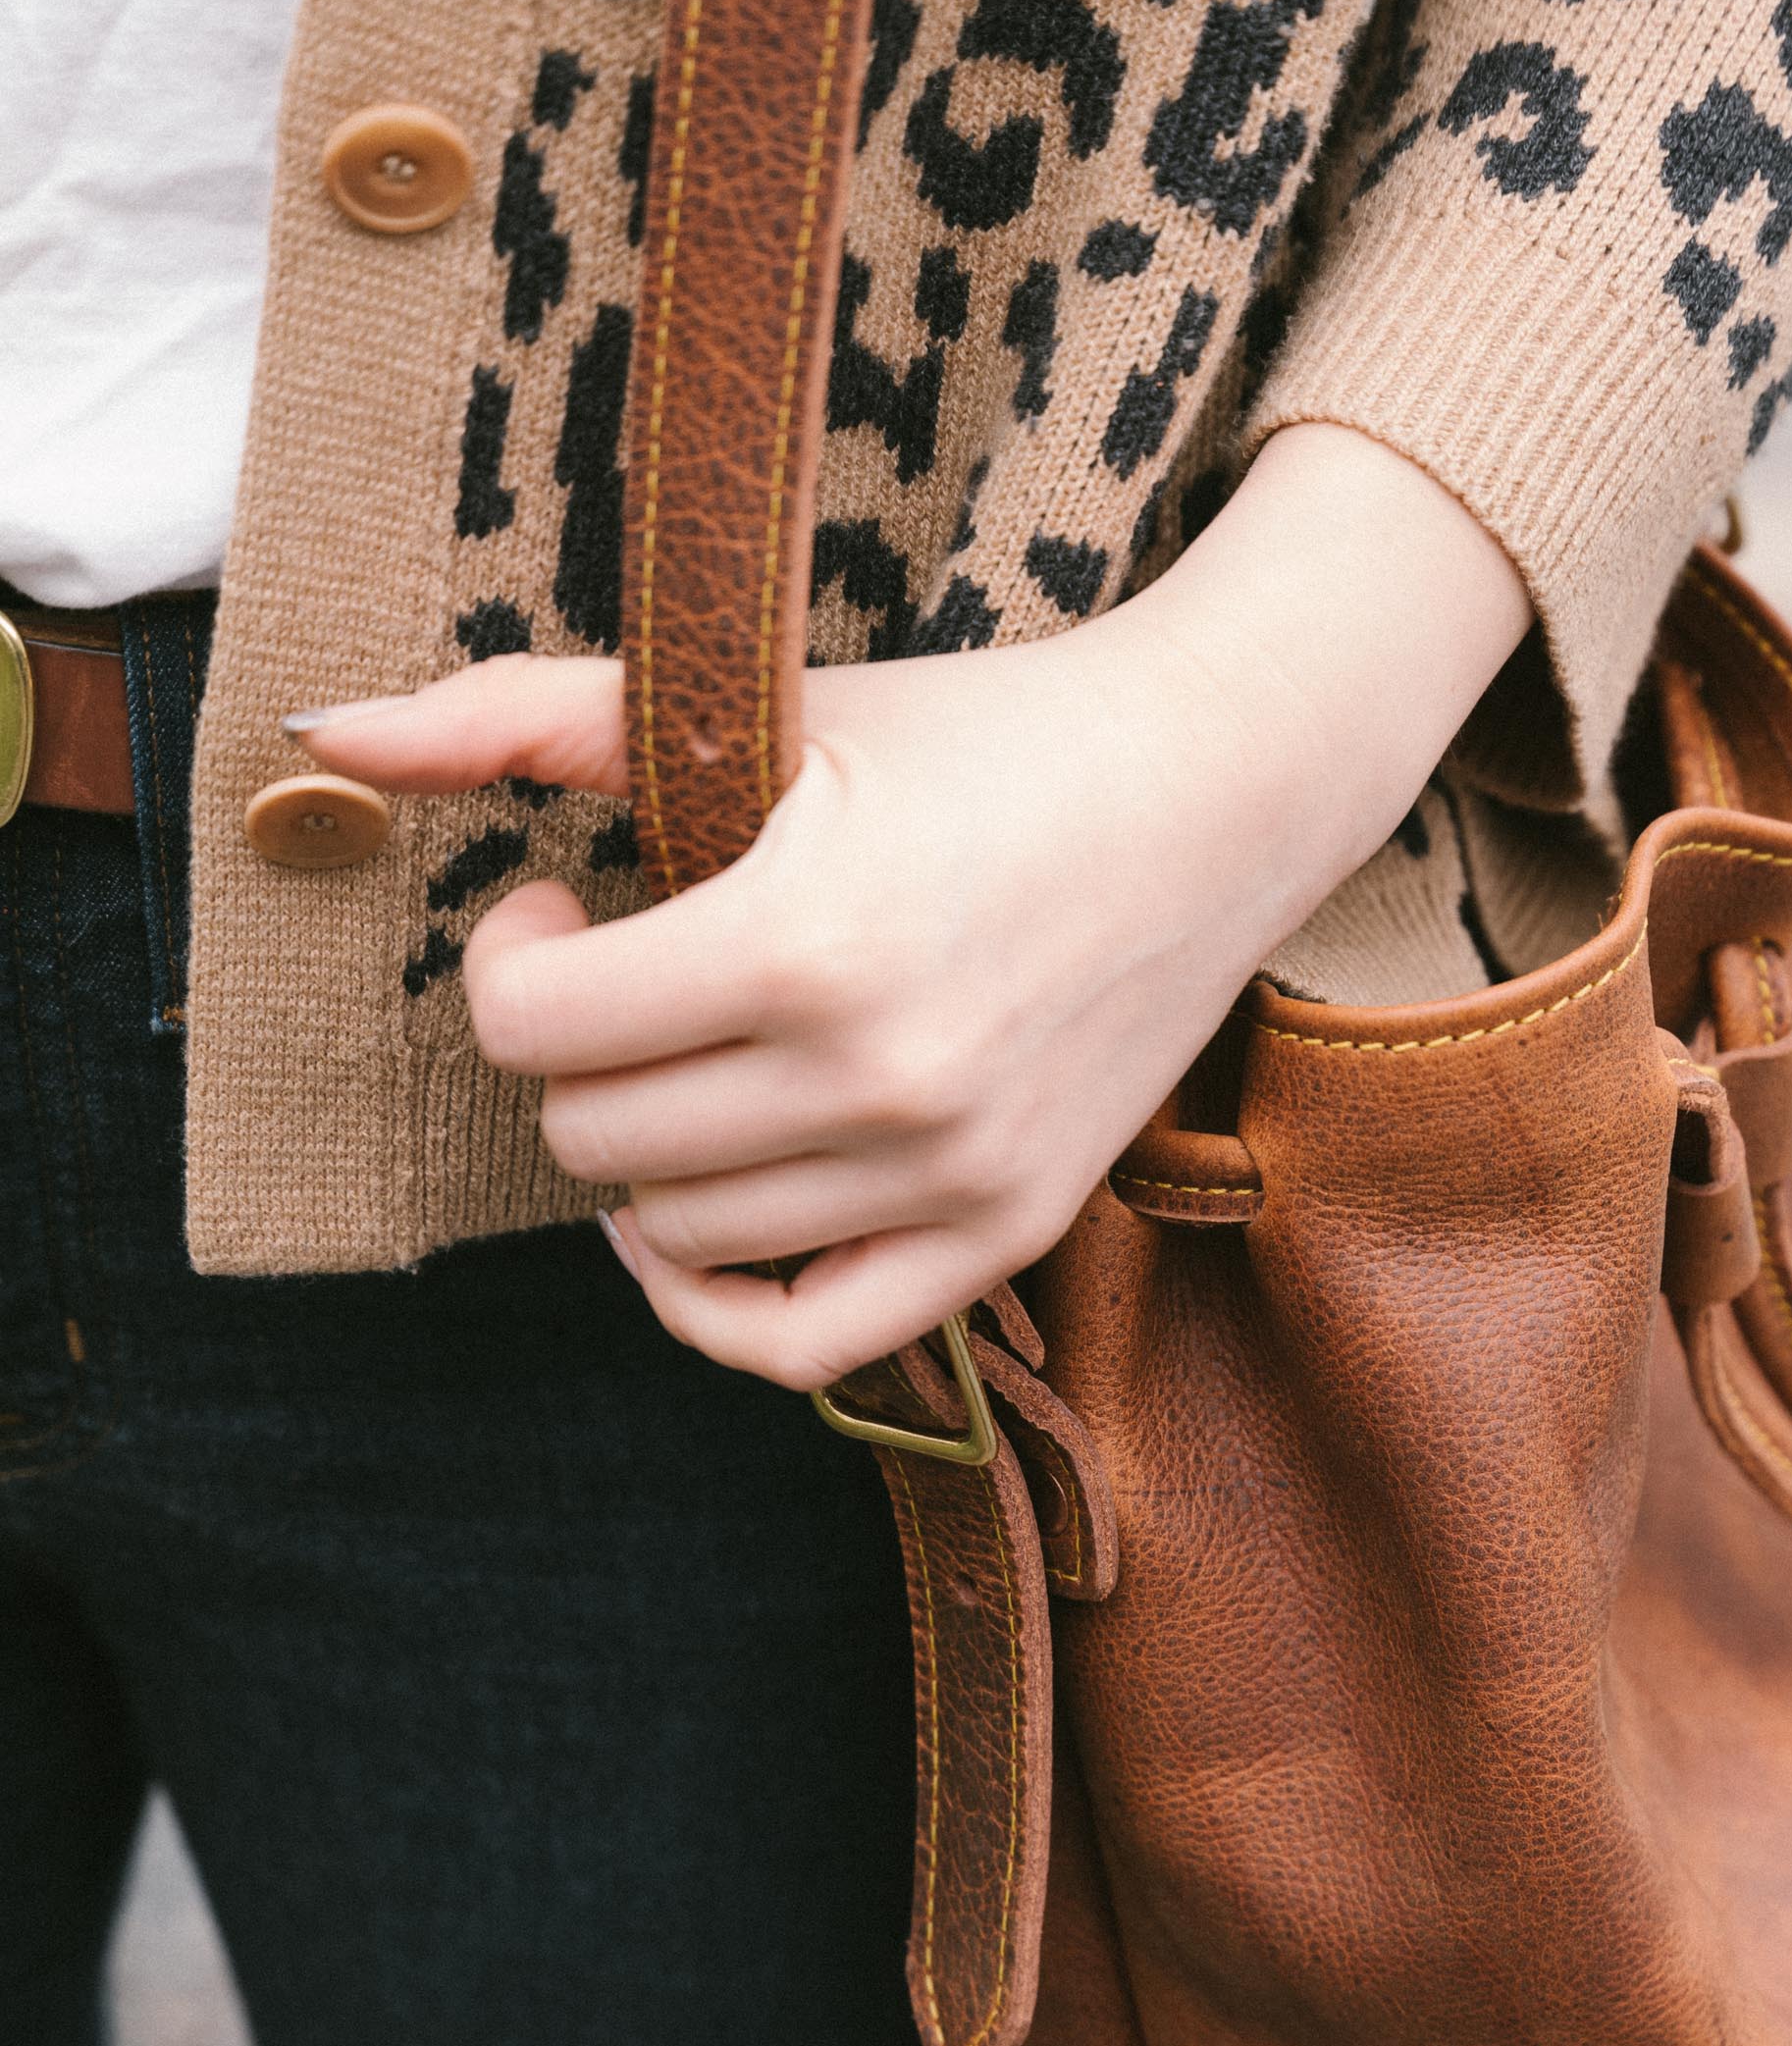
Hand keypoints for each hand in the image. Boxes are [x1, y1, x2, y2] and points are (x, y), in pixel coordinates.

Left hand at [297, 423, 1531, 1385]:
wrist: (1219, 791)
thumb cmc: (988, 733)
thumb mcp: (764, 704)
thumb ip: (527, 717)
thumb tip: (317, 737)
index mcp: (804, 943)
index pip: (539, 1029)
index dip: (511, 960)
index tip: (563, 902)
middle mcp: (878, 1082)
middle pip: (594, 1137)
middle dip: (577, 1053)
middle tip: (629, 969)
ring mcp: (950, 1175)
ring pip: (676, 1237)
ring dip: (645, 1153)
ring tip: (689, 1060)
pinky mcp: (1007, 1229)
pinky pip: (802, 1341)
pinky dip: (714, 1306)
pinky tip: (695, 1219)